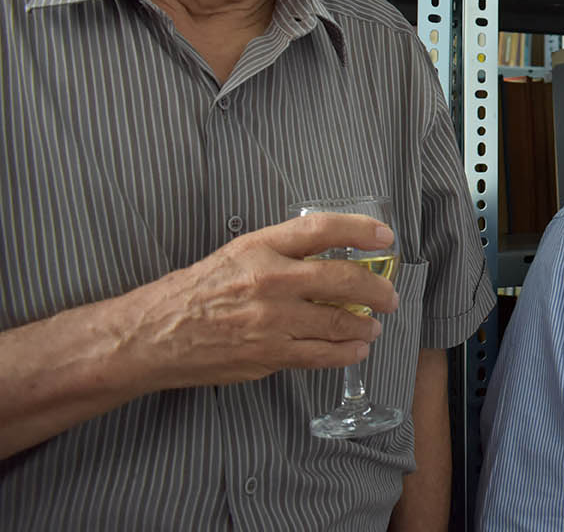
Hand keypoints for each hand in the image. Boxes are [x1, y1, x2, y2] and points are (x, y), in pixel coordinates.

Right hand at [116, 212, 399, 389]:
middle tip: (389, 295)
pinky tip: (355, 350)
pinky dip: (345, 353)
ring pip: (338, 321)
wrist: (153, 335)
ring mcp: (271, 320)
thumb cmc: (194, 291)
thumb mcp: (237, 253)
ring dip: (364, 325)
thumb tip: (332, 255)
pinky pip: (320, 355)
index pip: (323, 229)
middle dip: (377, 289)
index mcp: (261, 247)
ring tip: (373, 326)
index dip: (361, 230)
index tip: (386, 237)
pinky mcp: (268, 354)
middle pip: (343, 279)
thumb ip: (282, 251)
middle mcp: (270, 280)